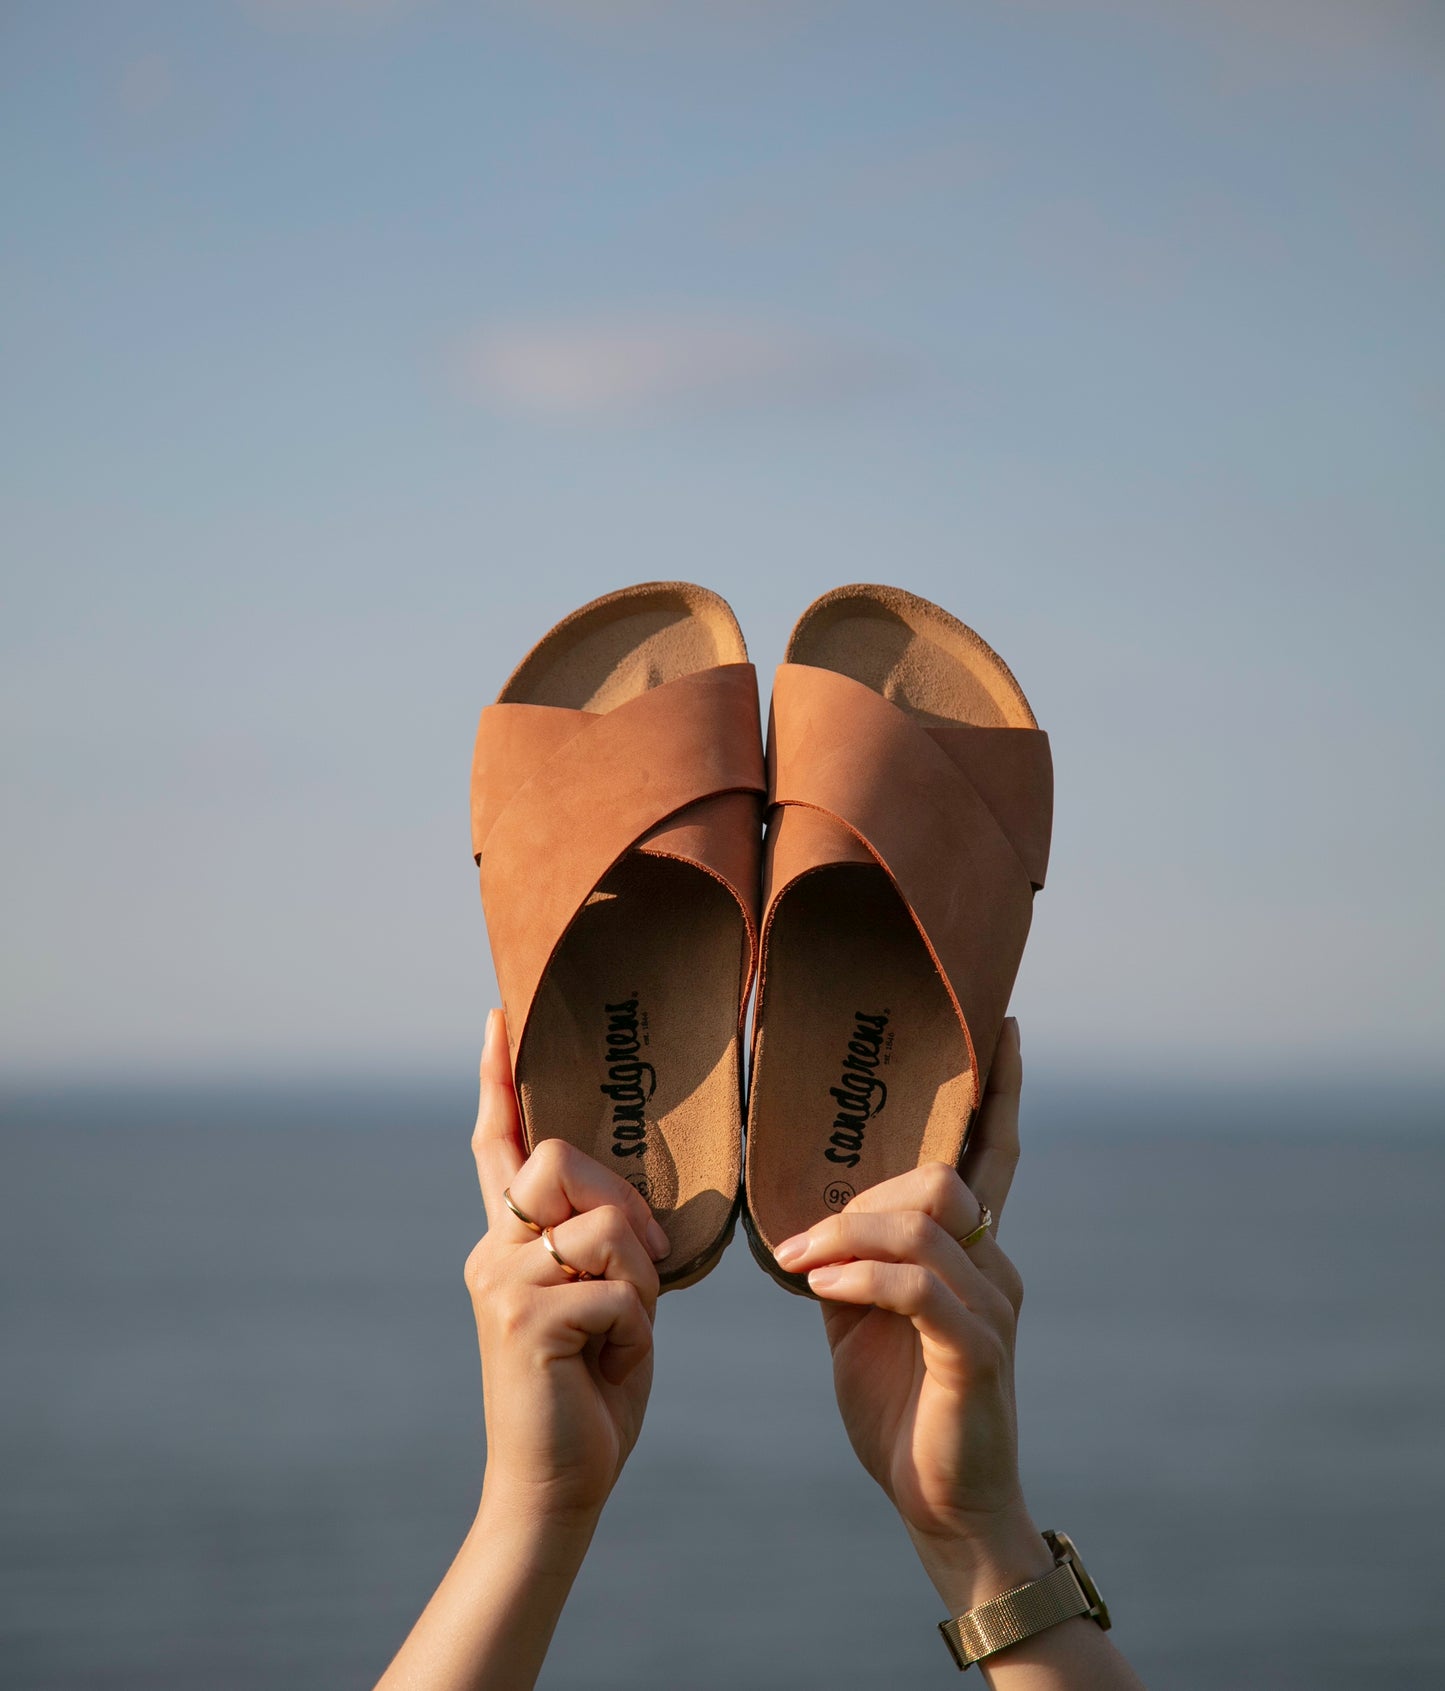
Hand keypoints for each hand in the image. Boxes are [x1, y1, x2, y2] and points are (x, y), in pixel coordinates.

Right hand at [465, 1008, 670, 1524]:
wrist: (556, 1486)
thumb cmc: (589, 1390)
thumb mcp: (604, 1299)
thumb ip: (600, 1242)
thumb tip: (618, 1206)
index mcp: (508, 1238)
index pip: (497, 1141)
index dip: (500, 1076)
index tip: (500, 1011)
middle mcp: (491, 1248)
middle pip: (560, 1159)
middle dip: (620, 1202)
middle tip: (639, 1265)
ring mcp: (500, 1281)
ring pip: (602, 1227)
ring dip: (638, 1279)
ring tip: (618, 1333)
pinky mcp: (523, 1319)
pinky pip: (618, 1289)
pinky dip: (636, 1330)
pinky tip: (607, 1365)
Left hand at [773, 1020, 1048, 1603]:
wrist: (942, 1508)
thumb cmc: (901, 1410)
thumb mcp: (861, 1323)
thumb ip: (850, 1263)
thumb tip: (806, 1221)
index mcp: (972, 1254)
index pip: (994, 1154)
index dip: (999, 1091)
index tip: (1002, 1026)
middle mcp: (995, 1268)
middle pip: (939, 1178)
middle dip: (860, 1197)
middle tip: (798, 1241)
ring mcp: (993, 1307)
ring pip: (923, 1224)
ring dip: (846, 1235)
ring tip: (801, 1265)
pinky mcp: (977, 1350)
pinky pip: (918, 1285)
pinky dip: (863, 1276)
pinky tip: (822, 1288)